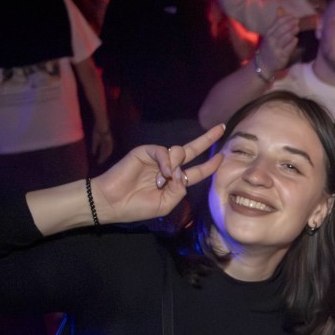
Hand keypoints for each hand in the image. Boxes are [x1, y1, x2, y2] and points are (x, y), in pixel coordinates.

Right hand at [92, 125, 224, 224]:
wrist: (113, 203)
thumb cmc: (137, 206)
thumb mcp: (166, 204)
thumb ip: (179, 190)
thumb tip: (183, 174)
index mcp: (175, 181)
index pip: (197, 171)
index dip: (210, 165)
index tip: (222, 157)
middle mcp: (169, 167)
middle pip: (192, 150)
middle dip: (207, 139)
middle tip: (222, 127)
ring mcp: (157, 158)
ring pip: (179, 152)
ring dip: (176, 167)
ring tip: (163, 181)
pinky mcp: (145, 151)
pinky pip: (164, 151)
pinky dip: (166, 162)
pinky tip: (163, 174)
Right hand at [258, 14, 299, 72]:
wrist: (263, 64)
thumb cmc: (269, 47)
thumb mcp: (271, 34)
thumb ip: (277, 23)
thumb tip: (281, 9)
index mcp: (269, 33)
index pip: (277, 23)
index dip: (285, 18)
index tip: (293, 16)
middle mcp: (271, 40)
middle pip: (281, 29)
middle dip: (289, 24)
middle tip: (297, 20)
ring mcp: (276, 48)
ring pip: (284, 38)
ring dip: (291, 32)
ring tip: (297, 28)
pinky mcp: (281, 56)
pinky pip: (287, 49)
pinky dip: (292, 43)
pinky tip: (296, 39)